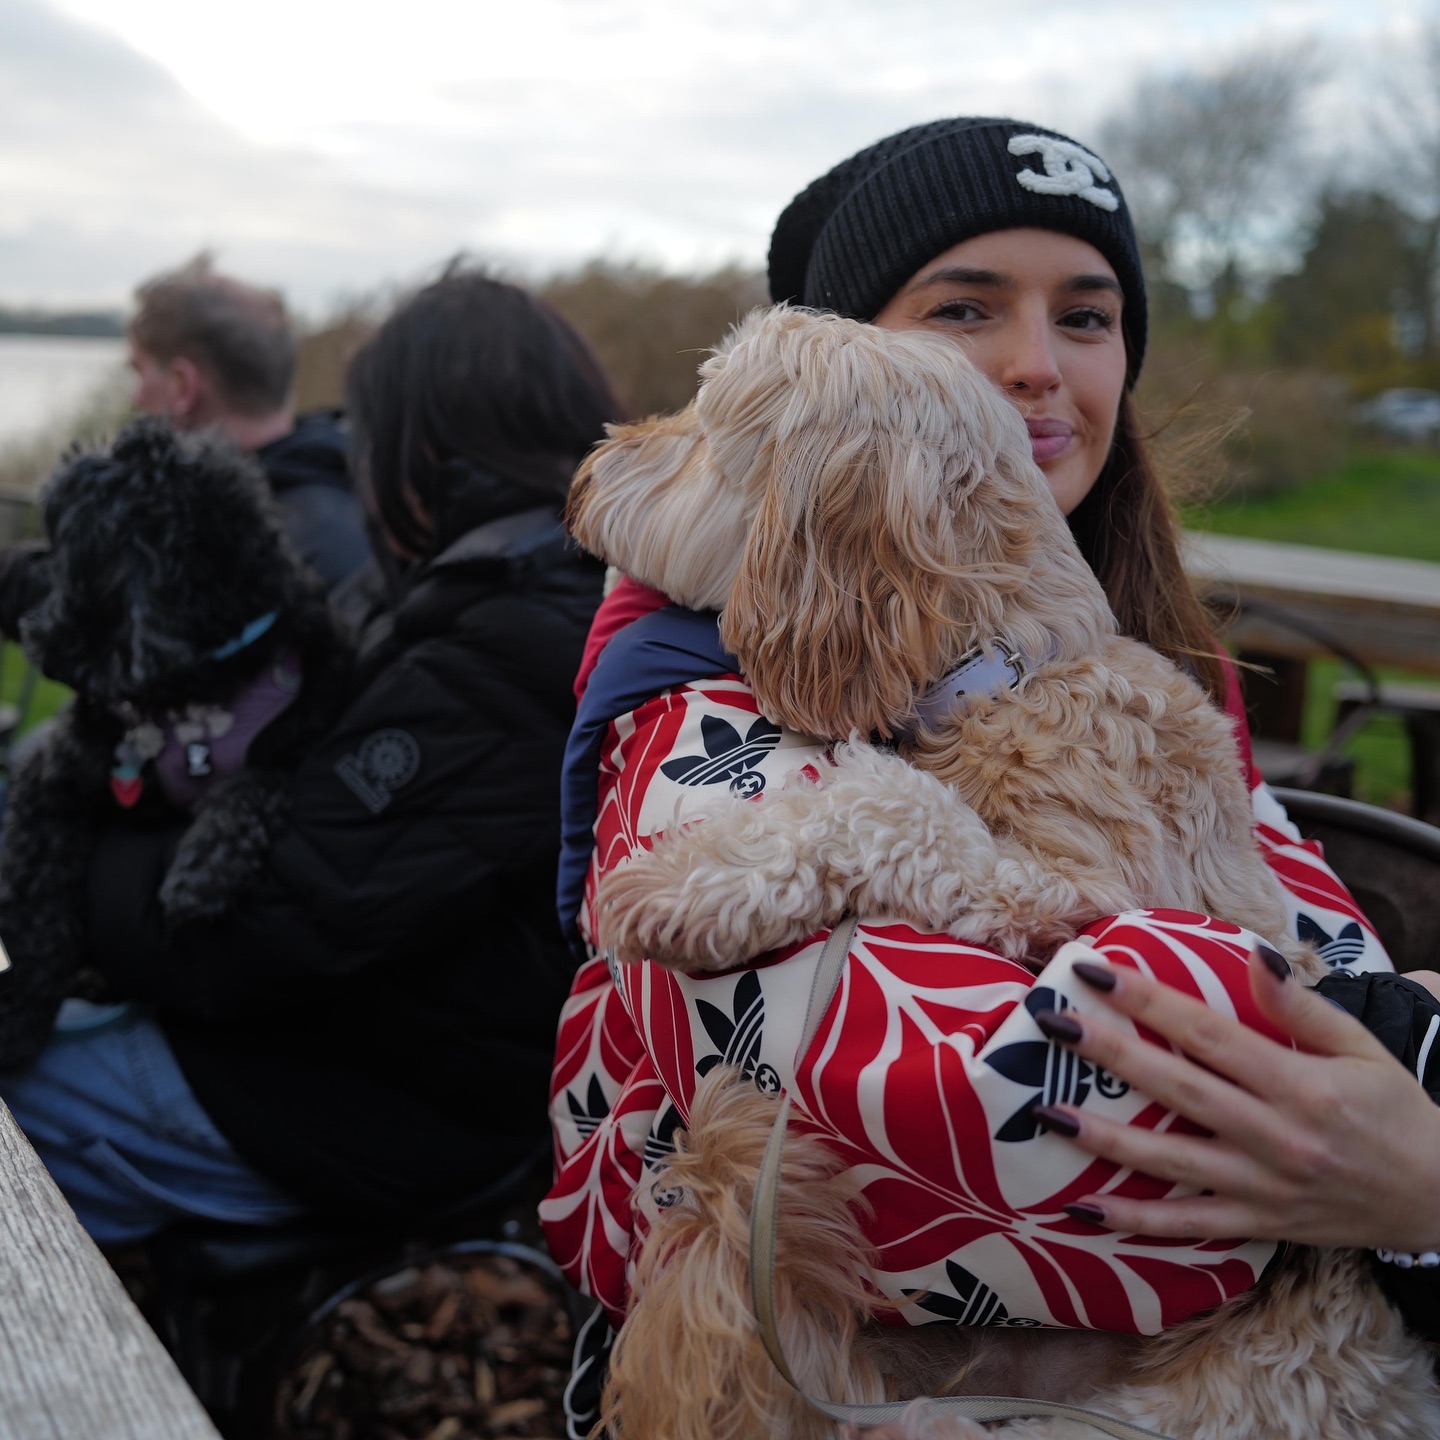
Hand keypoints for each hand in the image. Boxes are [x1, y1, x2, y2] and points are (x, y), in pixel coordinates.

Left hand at [1032, 950, 1439, 1251]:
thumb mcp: (1361, 1048)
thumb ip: (1301, 1007)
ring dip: (1105, 1140)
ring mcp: (1263, 1188)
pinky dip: (1134, 1222)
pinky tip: (1082, 1206)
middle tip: (1050, 1024)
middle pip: (1179, 1090)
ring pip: (1171, 1163)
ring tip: (1046, 1115)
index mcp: (1300, 1085)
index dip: (1149, 1001)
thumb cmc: (1394, 1112)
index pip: (1209, 1035)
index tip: (1095, 971)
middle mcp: (1276, 1138)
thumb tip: (1252, 957)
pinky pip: (1188, 1227)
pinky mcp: (1259, 1226)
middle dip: (1109, 1055)